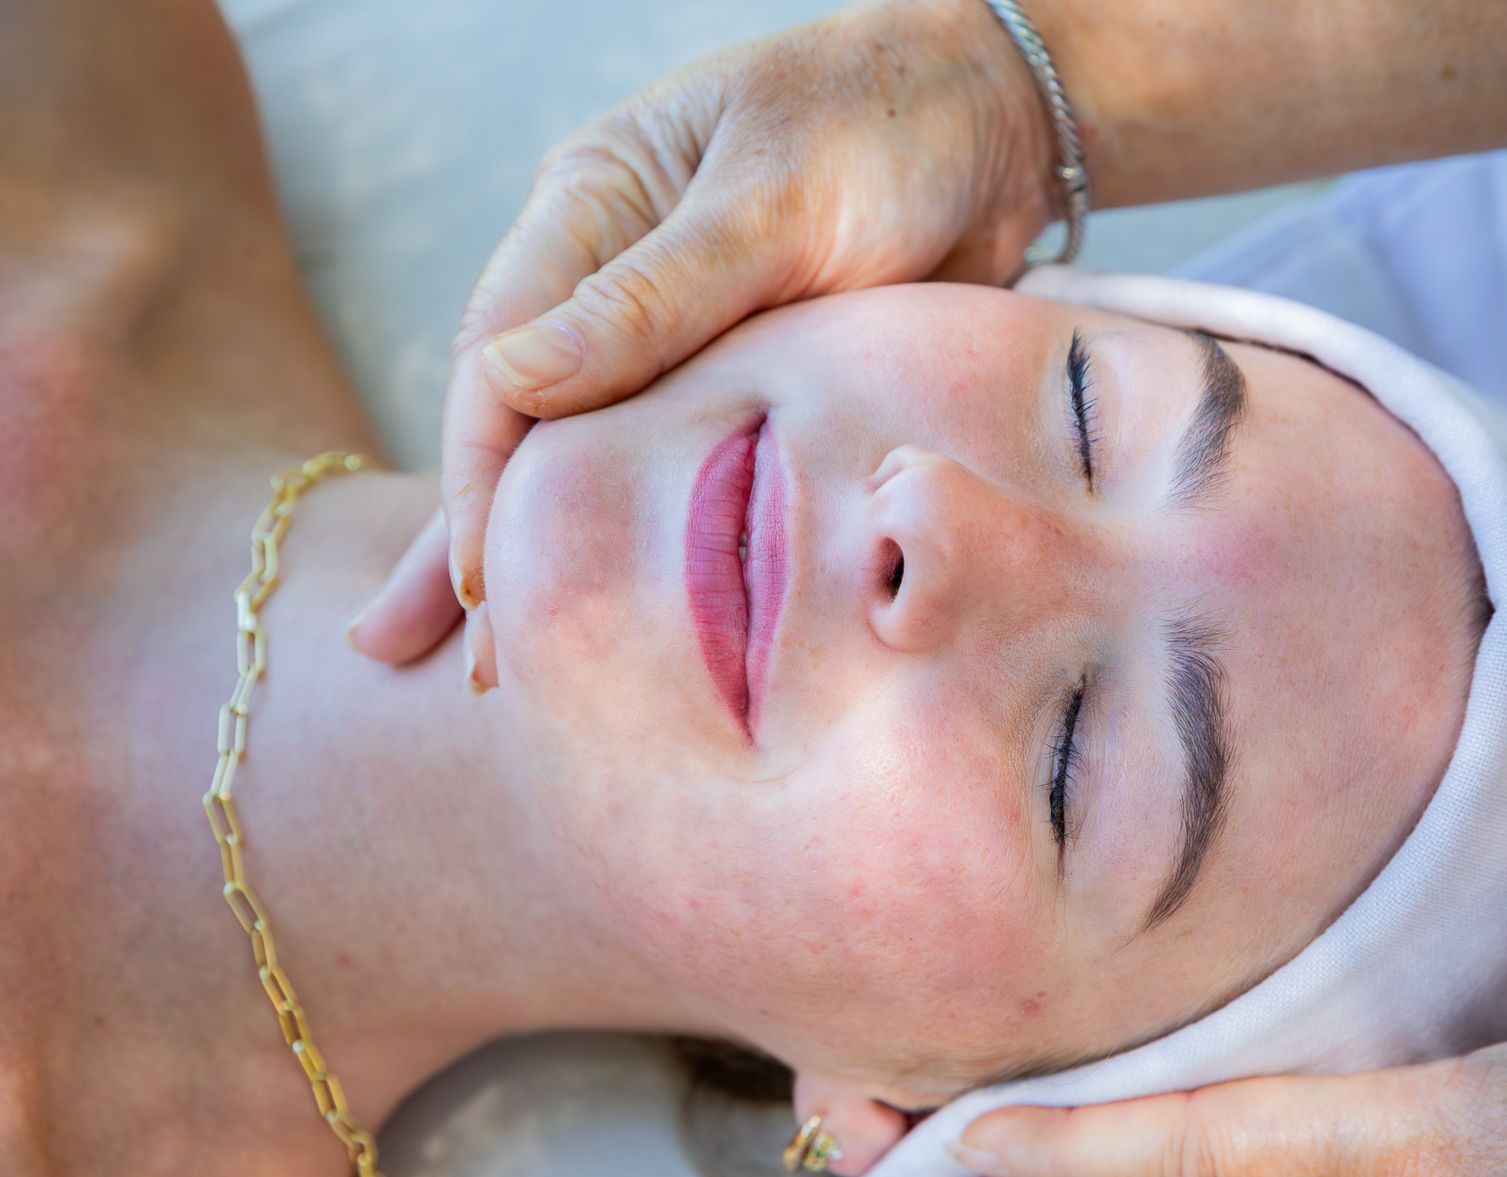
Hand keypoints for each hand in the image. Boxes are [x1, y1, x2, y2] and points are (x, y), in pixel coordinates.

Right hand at [347, 0, 1054, 671]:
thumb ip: (654, 295)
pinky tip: (614, 614)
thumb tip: (509, 384)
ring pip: (585, 460)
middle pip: (520, 425)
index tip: (483, 585)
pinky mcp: (745, 382)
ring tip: (484, 676)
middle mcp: (612, 278)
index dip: (485, 479)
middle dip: (479, 541)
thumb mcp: (775, 200)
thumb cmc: (887, 124)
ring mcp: (678, 338)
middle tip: (453, 666)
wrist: (1005, 123)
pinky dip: (635, 541)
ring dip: (541, 558)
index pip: (500, 358)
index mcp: (589, 207)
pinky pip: (671, 472)